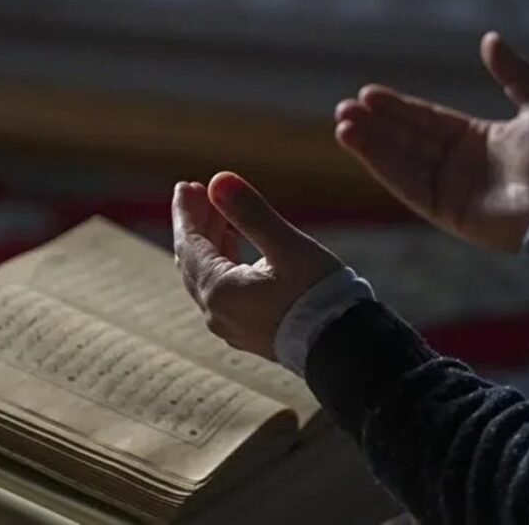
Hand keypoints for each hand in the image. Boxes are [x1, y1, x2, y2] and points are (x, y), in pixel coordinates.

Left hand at [172, 172, 341, 359]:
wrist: (343, 348)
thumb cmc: (318, 296)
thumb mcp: (286, 247)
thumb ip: (250, 213)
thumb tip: (218, 180)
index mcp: (220, 291)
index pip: (189, 245)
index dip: (185, 213)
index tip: (184, 186)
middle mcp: (216, 312)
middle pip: (193, 261)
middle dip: (195, 224)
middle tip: (198, 192)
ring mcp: (230, 326)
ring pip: (207, 276)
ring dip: (210, 243)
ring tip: (218, 213)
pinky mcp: (247, 332)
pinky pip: (222, 291)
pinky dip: (222, 264)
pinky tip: (233, 247)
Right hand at [335, 32, 528, 251]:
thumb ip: (515, 74)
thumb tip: (490, 39)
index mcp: (477, 140)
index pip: (427, 120)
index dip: (397, 107)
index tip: (367, 94)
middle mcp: (458, 165)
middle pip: (406, 140)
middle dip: (374, 125)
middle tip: (343, 109)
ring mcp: (449, 190)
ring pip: (399, 162)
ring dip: (369, 144)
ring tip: (341, 125)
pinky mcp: (443, 212)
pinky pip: (405, 184)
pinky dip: (380, 165)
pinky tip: (359, 146)